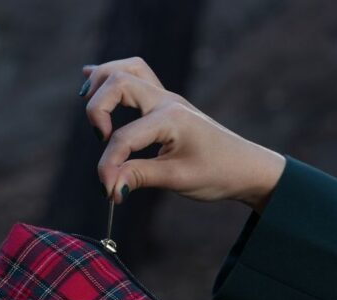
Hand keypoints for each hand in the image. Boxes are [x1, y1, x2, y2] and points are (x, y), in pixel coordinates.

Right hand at [79, 56, 285, 211]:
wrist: (247, 168)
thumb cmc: (218, 173)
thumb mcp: (177, 179)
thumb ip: (139, 177)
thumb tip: (110, 186)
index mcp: (170, 118)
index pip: (124, 137)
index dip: (108, 167)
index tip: (109, 192)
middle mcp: (166, 101)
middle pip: (117, 82)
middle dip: (97, 111)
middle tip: (101, 143)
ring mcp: (166, 98)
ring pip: (126, 70)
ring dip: (102, 85)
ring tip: (93, 115)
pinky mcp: (166, 105)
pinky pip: (135, 76)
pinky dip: (111, 77)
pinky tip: (90, 77)